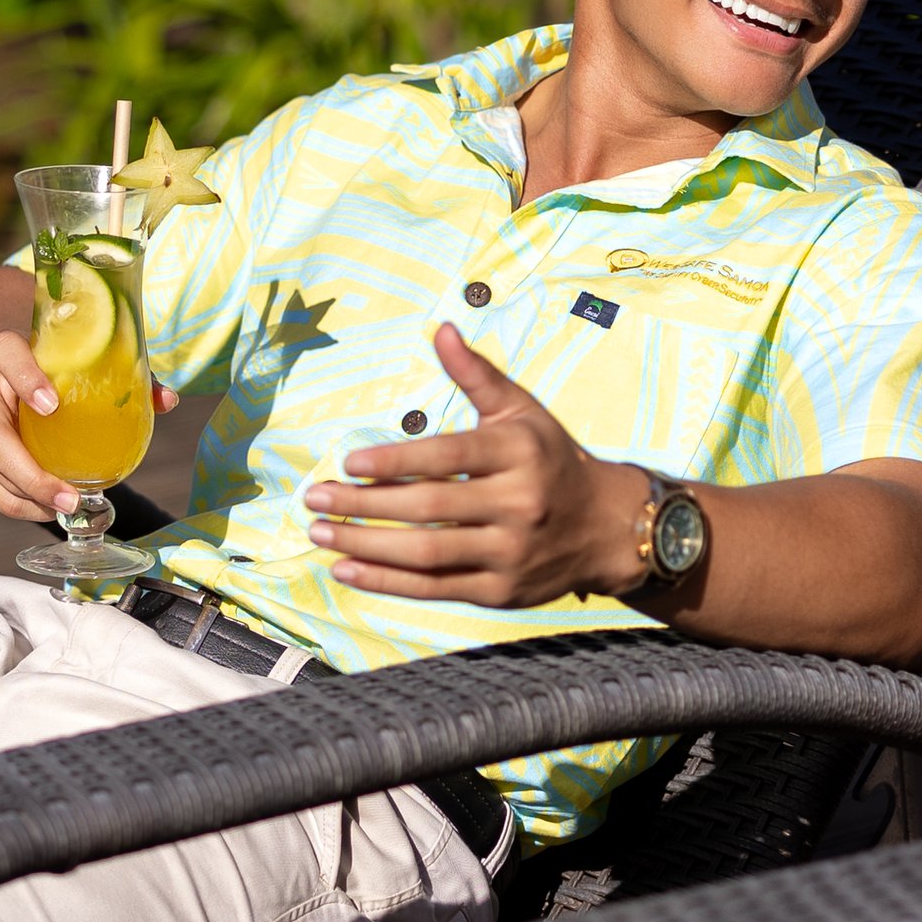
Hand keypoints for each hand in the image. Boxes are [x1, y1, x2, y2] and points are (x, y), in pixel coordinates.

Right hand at [0, 323, 177, 523]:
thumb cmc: (45, 367)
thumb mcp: (73, 361)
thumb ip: (120, 375)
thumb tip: (167, 400)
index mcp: (0, 350)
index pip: (6, 355)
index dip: (26, 378)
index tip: (52, 405)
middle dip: (30, 472)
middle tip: (70, 495)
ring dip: (28, 495)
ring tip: (68, 506)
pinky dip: (18, 504)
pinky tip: (47, 509)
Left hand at [302, 322, 648, 608]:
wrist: (607, 527)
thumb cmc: (551, 460)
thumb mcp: (522, 411)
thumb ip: (477, 375)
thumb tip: (441, 329)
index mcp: (518, 453)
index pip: (447, 457)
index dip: (395, 461)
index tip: (349, 462)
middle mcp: (517, 504)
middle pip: (428, 507)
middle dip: (364, 504)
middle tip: (314, 498)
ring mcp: (509, 552)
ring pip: (427, 552)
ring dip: (366, 545)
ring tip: (320, 531)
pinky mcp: (500, 591)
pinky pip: (435, 588)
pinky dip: (387, 581)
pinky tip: (346, 569)